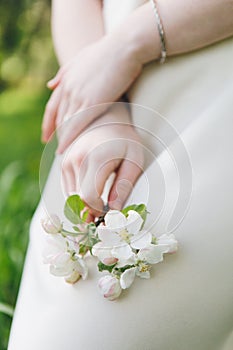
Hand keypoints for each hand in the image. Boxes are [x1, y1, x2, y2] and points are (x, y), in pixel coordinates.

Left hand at [42, 34, 141, 152]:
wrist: (125, 47)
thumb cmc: (109, 52)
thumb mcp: (81, 59)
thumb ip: (64, 73)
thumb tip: (50, 85)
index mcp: (66, 80)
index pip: (52, 107)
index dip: (48, 123)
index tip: (46, 136)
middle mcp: (68, 88)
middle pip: (57, 117)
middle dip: (54, 134)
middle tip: (55, 149)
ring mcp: (78, 95)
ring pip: (64, 123)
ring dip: (62, 140)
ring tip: (63, 155)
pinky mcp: (92, 102)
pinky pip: (76, 125)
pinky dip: (69, 139)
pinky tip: (67, 150)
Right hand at [61, 103, 143, 217]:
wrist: (108, 118)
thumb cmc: (126, 140)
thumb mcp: (134, 161)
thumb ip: (124, 186)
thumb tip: (114, 211)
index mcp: (96, 158)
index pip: (88, 198)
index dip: (98, 211)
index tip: (110, 213)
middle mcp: (76, 159)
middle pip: (76, 200)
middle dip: (89, 213)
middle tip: (105, 216)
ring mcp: (66, 160)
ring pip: (69, 197)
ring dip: (83, 206)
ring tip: (100, 205)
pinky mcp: (63, 163)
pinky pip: (67, 189)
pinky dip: (77, 198)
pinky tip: (92, 196)